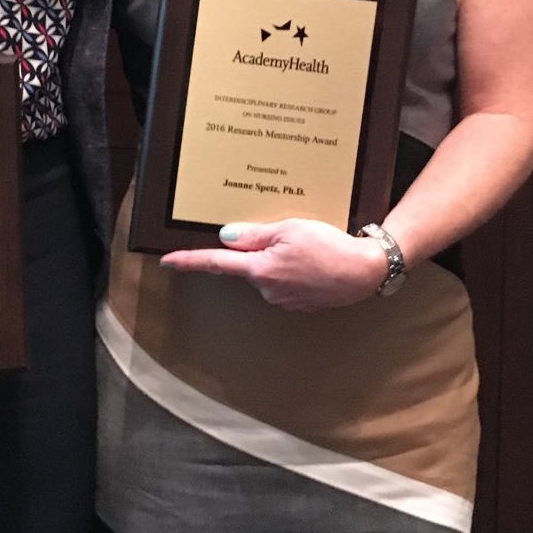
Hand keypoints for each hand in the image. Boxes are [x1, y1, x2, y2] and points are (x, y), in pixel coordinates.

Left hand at [161, 218, 390, 311]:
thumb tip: (227, 238)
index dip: (189, 261)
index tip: (166, 261)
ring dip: (279, 259)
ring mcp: (284, 299)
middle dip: (259, 249)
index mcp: (260, 269)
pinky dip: (294, 270)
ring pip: (268, 273)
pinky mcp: (299, 303)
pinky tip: (314, 261)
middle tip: (287, 233)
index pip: (216, 263)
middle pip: (248, 265)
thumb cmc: (330, 246)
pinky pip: (286, 282)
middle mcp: (267, 289)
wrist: (366, 271)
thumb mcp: (290, 229)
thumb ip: (255, 235)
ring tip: (308, 246)